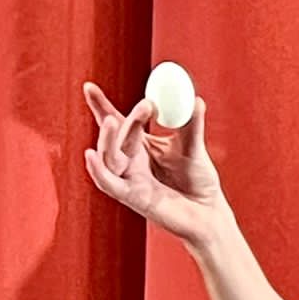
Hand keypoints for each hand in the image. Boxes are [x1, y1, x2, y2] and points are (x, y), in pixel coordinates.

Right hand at [80, 80, 224, 246]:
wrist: (209, 212)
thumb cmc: (199, 181)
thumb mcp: (194, 147)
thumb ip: (192, 124)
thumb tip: (196, 99)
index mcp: (140, 146)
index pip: (118, 122)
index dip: (101, 105)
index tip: (89, 86)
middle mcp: (130, 161)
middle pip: (116, 137)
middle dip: (126, 119)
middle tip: (147, 104)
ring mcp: (129, 180)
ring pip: (109, 158)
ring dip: (108, 139)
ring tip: (112, 120)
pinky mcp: (133, 198)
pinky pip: (109, 184)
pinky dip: (97, 170)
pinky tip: (89, 154)